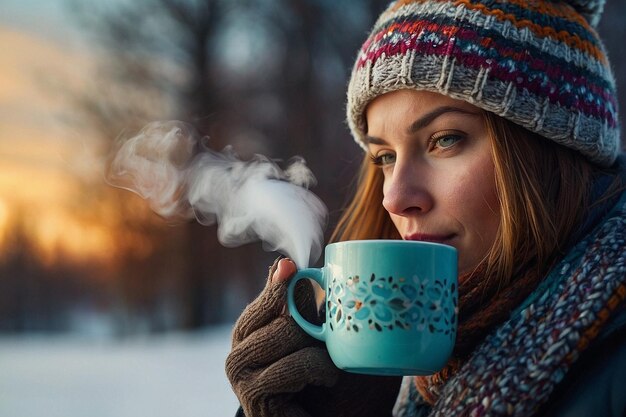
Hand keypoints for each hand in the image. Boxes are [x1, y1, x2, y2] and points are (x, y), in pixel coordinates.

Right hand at [226, 258, 400, 416]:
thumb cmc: (322, 386)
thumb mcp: (313, 340)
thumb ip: (299, 308)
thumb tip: (283, 264)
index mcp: (248, 336)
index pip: (263, 303)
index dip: (277, 285)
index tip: (290, 266)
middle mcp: (237, 355)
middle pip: (282, 317)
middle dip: (315, 328)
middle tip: (328, 347)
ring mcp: (242, 378)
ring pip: (290, 334)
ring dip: (322, 352)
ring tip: (328, 368)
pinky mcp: (254, 397)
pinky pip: (297, 364)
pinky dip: (321, 370)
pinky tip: (325, 381)